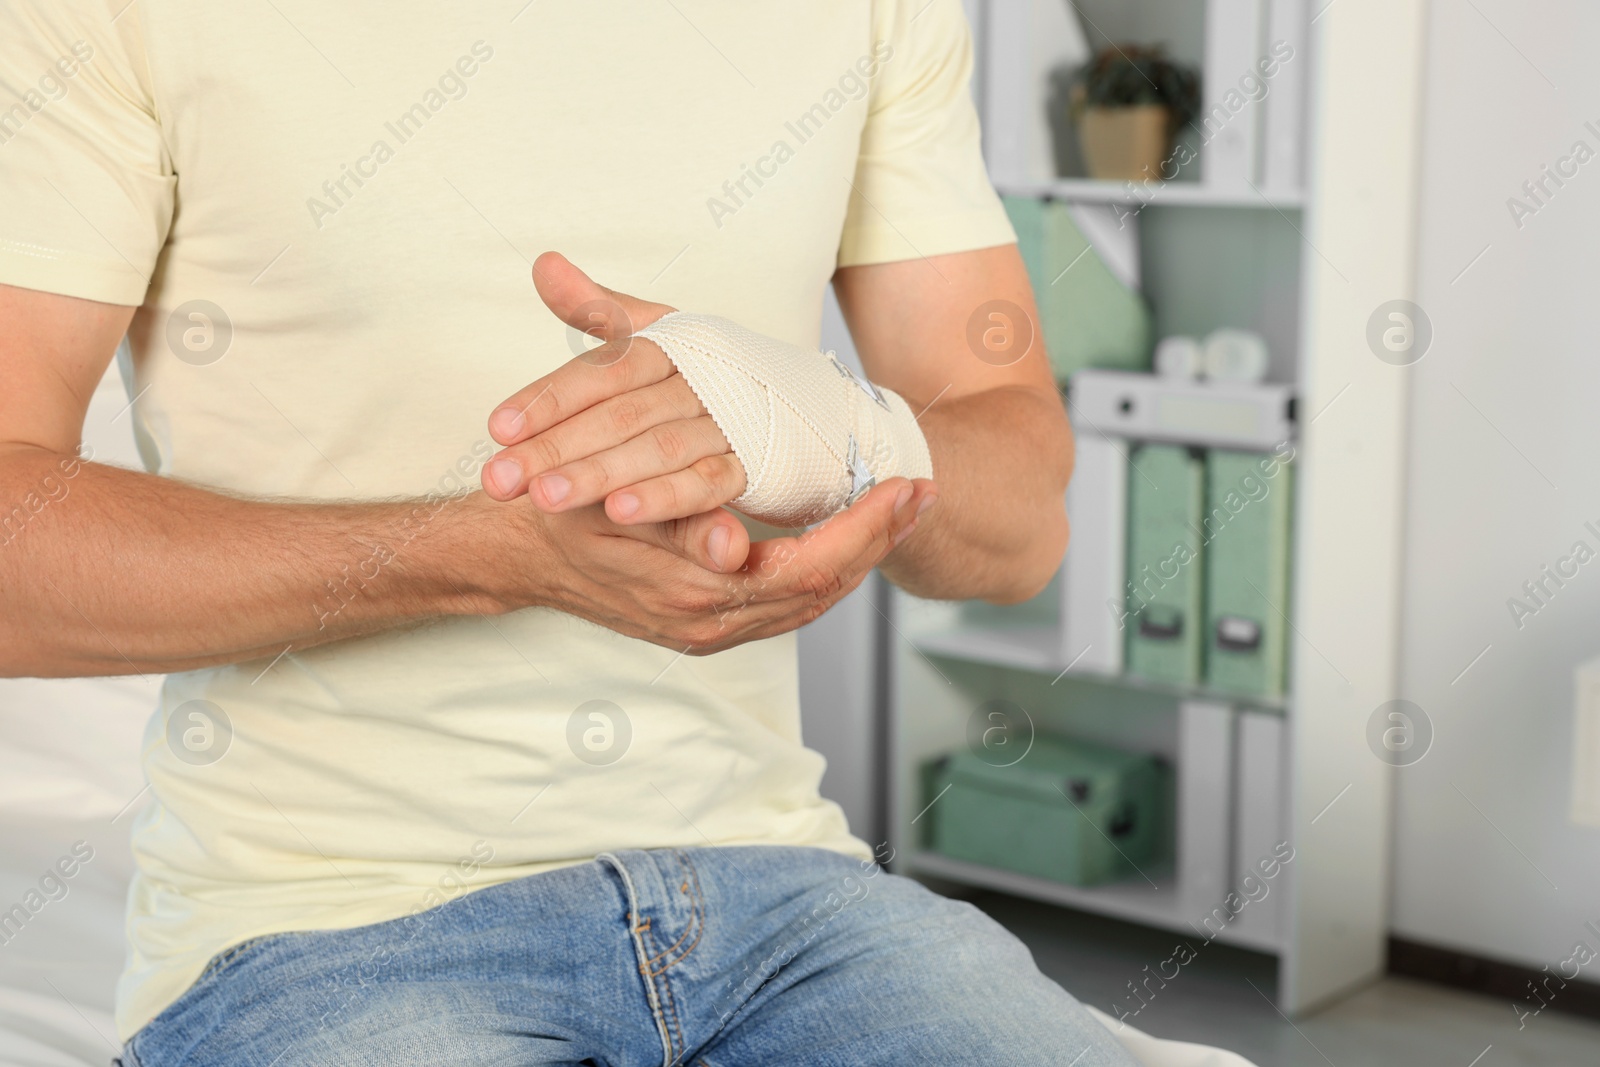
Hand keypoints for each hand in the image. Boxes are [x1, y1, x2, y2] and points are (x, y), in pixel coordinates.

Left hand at [482, 252, 747, 528]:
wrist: (805, 406)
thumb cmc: (714, 374)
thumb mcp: (659, 336)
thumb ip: (600, 309)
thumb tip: (543, 263)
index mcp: (669, 346)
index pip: (600, 370)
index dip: (547, 399)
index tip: (496, 428)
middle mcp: (698, 379)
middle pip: (618, 414)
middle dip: (555, 448)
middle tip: (498, 479)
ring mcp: (730, 422)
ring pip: (658, 448)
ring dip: (600, 474)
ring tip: (546, 500)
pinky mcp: (756, 464)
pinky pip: (708, 481)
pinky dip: (665, 498)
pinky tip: (619, 514)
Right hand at [488, 478, 934, 653]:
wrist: (517, 557)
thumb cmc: (560, 514)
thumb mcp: (608, 507)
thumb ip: (677, 527)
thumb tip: (736, 545)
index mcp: (696, 593)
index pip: (811, 569)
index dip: (865, 531)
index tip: (904, 487)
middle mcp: (711, 624)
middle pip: (825, 591)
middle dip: (877, 541)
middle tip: (921, 492)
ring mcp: (710, 632)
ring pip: (809, 602)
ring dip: (857, 555)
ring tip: (897, 508)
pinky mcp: (705, 627)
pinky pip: (783, 605)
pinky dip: (821, 569)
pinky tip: (842, 534)